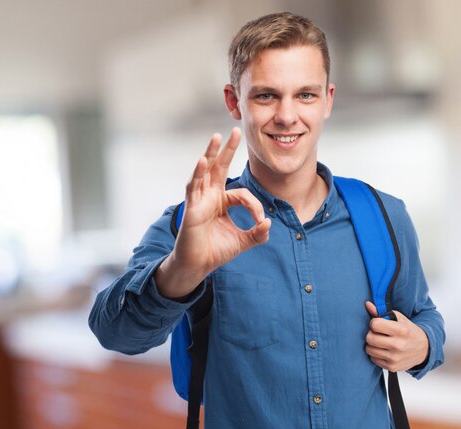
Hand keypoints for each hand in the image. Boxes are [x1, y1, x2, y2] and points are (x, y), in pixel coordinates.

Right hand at [155, 128, 270, 297]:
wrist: (198, 265)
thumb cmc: (216, 251)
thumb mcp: (243, 241)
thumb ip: (258, 233)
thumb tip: (268, 223)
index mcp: (222, 201)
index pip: (242, 193)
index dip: (255, 205)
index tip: (261, 221)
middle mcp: (210, 196)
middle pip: (220, 167)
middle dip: (228, 149)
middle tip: (236, 130)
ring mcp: (199, 199)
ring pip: (205, 171)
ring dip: (211, 153)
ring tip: (217, 136)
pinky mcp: (191, 207)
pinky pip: (194, 186)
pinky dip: (198, 173)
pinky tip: (202, 160)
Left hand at [364, 301, 429, 371]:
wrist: (424, 350)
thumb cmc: (409, 331)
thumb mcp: (399, 319)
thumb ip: (381, 312)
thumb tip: (367, 305)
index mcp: (401, 330)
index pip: (375, 324)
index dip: (374, 323)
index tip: (379, 324)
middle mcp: (399, 345)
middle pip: (370, 338)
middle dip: (371, 334)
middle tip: (378, 333)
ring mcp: (395, 358)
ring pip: (369, 349)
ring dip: (372, 345)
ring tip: (380, 342)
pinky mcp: (392, 367)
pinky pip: (373, 359)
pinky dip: (376, 354)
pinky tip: (384, 350)